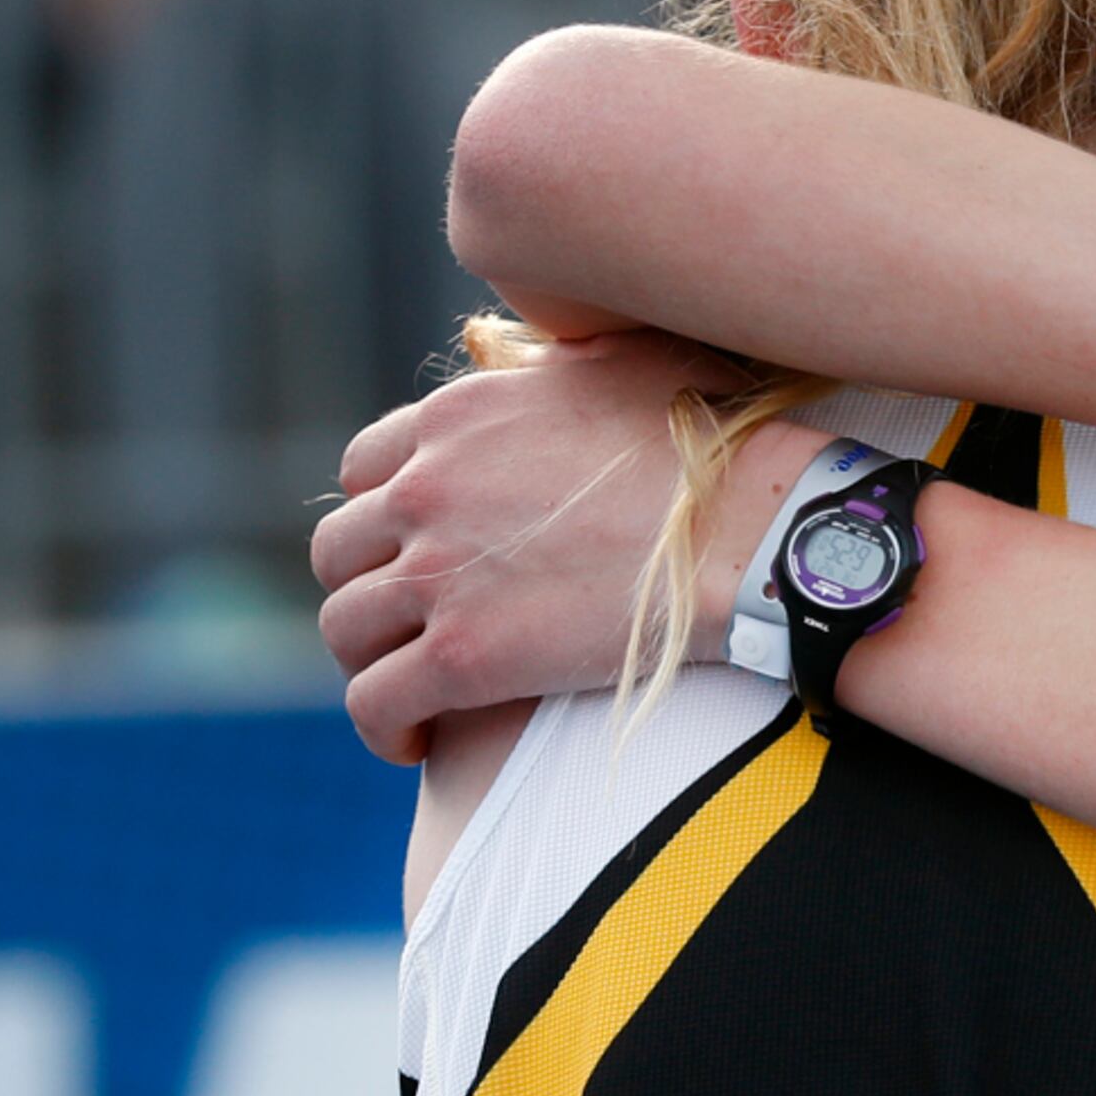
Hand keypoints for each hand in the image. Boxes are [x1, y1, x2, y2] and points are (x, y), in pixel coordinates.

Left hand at [312, 331, 810, 761]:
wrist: (755, 533)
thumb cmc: (720, 449)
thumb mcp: (628, 360)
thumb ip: (562, 362)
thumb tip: (566, 356)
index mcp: (456, 419)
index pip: (365, 468)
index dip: (385, 515)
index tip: (419, 549)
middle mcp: (427, 489)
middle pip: (340, 550)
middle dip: (367, 588)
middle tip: (412, 623)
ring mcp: (438, 573)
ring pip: (345, 628)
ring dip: (370, 660)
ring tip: (411, 687)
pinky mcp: (462, 656)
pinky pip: (375, 701)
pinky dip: (383, 726)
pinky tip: (414, 740)